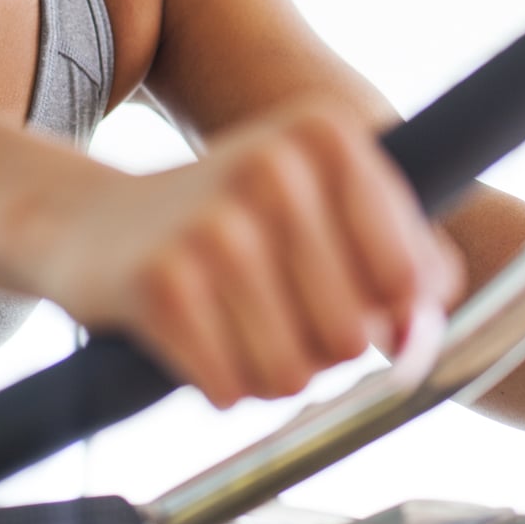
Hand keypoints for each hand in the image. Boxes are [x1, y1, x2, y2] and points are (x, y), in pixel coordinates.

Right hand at [34, 101, 465, 408]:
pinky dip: (219, 383)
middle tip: (278, 313)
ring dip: (268, 374)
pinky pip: (230, 389)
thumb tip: (427, 331)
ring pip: (292, 373)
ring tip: (237, 326)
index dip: (387, 316)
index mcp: (329, 134)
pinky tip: (197, 338)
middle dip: (320, 350)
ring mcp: (214, 222)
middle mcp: (275, 165)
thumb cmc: (231, 221)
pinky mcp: (160, 279)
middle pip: (352, 336)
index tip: (351, 299)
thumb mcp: (324, 205)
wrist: (97, 223)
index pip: (408, 278)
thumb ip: (405, 262)